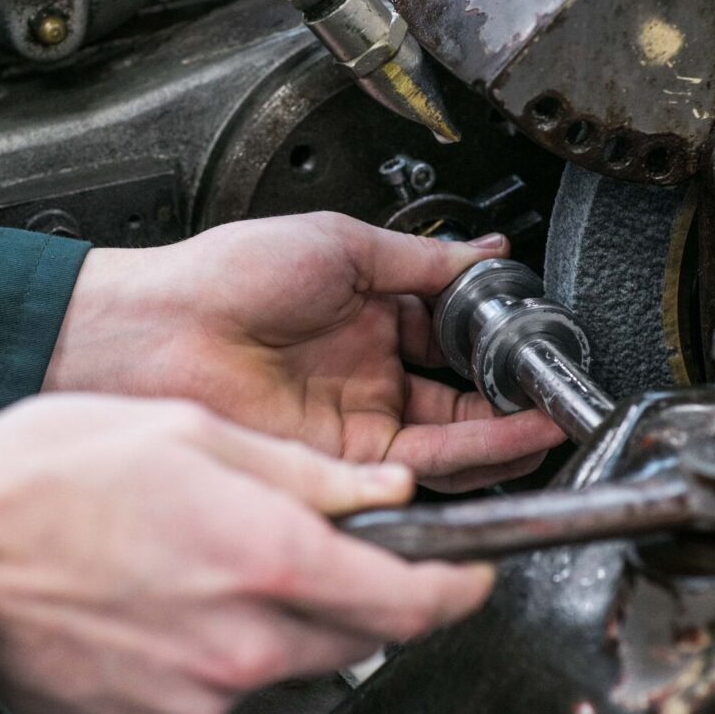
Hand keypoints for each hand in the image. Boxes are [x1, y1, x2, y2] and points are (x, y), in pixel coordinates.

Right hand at [0, 395, 492, 713]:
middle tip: (330, 549)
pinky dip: (222, 654)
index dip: (457, 590)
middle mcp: (242, 641)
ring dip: (284, 620)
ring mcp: (197, 694)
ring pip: (290, 663)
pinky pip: (222, 692)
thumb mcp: (193, 435)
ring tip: (216, 562)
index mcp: (266, 557)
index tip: (471, 579)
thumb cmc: (47, 480)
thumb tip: (381, 496)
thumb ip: (304, 474)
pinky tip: (173, 605)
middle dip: (368, 596)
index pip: (411, 599)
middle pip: (359, 635)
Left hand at [44, 213, 564, 491]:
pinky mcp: (338, 463)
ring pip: (446, 440)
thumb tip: (485, 254)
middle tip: (555, 397)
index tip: (533, 345)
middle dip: (510, 401)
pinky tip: (504, 442)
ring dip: (502, 434)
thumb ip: (421, 261)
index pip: (451, 341)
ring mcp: (354, 421)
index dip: (495, 346)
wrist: (158, 330)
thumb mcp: (341, 245)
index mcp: (369, 318)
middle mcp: (367, 374)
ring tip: (549, 422)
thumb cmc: (227, 276)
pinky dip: (465, 460)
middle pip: (457, 400)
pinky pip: (415, 468)